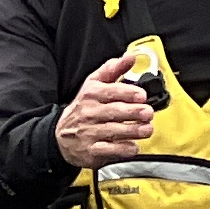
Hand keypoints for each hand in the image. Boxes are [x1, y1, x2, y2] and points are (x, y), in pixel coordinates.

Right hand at [56, 53, 155, 167]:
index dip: (128, 93)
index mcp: (91, 94)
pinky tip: (133, 146)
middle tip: (148, 113)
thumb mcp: (93, 85)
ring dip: (134, 130)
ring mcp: (89, 133)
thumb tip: (130, 57)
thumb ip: (112, 70)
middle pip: (114, 111)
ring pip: (114, 131)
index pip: (110, 91)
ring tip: (147, 129)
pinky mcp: (91, 151)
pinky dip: (123, 149)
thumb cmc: (83, 109)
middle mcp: (88, 113)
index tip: (142, 95)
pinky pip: (109, 150)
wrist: (60, 137)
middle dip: (134, 112)